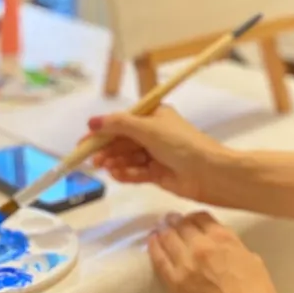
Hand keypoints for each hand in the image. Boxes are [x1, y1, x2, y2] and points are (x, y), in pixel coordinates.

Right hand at [88, 107, 231, 203]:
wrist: (210, 173)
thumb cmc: (181, 144)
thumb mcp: (148, 129)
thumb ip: (119, 124)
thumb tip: (92, 121)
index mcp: (154, 116)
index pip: (122, 122)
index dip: (103, 131)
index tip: (84, 141)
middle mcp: (154, 134)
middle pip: (123, 141)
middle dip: (107, 149)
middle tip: (91, 160)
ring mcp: (156, 155)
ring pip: (128, 158)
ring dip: (116, 162)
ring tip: (106, 168)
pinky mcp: (158, 174)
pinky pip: (136, 172)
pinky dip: (126, 174)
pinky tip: (116, 175)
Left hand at [148, 211, 282, 292]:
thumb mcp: (251, 260)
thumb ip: (232, 247)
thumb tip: (219, 246)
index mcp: (223, 238)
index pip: (201, 218)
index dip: (193, 218)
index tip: (189, 220)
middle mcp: (202, 245)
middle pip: (182, 225)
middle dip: (175, 221)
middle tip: (169, 221)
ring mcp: (186, 263)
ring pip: (168, 238)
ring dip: (163, 231)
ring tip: (158, 230)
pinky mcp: (175, 283)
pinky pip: (159, 260)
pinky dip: (154, 248)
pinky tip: (152, 242)